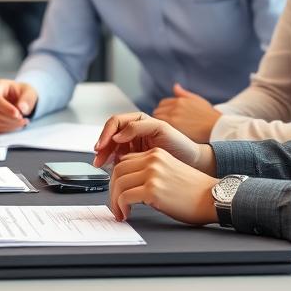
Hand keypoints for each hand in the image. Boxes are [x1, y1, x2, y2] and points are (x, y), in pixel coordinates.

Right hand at [0, 79, 37, 132]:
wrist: (21, 100)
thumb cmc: (22, 93)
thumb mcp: (29, 92)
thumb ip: (27, 99)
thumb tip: (22, 108)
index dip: (4, 107)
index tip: (17, 114)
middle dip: (9, 118)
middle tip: (23, 119)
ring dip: (9, 125)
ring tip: (22, 122)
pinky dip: (6, 130)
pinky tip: (15, 125)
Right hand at [93, 112, 215, 174]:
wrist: (192, 163)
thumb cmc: (181, 144)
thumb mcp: (161, 129)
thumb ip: (138, 128)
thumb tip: (117, 135)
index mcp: (139, 120)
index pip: (115, 123)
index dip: (106, 133)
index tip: (102, 146)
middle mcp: (134, 131)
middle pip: (110, 135)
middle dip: (102, 146)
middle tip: (98, 159)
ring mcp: (133, 144)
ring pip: (112, 147)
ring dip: (105, 155)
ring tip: (102, 165)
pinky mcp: (135, 157)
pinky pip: (119, 158)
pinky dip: (113, 163)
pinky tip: (113, 169)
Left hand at [108, 147, 219, 224]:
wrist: (212, 198)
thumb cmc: (193, 190)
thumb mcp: (169, 171)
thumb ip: (151, 171)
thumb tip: (129, 183)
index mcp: (156, 153)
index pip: (124, 161)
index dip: (116, 177)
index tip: (117, 190)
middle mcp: (152, 160)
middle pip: (117, 171)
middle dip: (112, 190)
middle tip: (115, 204)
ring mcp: (152, 174)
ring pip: (118, 183)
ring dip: (115, 200)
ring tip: (120, 211)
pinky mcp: (153, 190)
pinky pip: (125, 197)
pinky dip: (121, 207)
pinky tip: (127, 213)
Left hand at [153, 84, 221, 142]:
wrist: (217, 127)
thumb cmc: (208, 115)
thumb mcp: (197, 100)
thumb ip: (184, 94)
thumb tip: (175, 86)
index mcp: (180, 100)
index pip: (163, 104)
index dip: (164, 110)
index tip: (167, 117)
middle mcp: (175, 108)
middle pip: (157, 111)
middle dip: (160, 117)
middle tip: (166, 125)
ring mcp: (174, 118)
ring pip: (158, 119)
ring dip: (160, 124)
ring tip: (166, 130)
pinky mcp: (174, 129)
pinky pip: (161, 127)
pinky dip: (162, 130)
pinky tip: (167, 134)